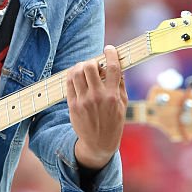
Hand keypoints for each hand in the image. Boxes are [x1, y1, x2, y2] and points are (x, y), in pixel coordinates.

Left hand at [66, 44, 127, 169]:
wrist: (98, 143)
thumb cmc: (113, 122)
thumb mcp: (123, 104)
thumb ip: (120, 84)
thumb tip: (116, 66)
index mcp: (113, 96)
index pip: (113, 68)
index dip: (111, 54)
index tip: (109, 49)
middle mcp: (97, 97)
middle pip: (90, 66)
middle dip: (92, 61)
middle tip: (95, 65)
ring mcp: (83, 101)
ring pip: (76, 72)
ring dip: (81, 66)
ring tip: (85, 70)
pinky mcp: (72, 105)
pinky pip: (69, 83)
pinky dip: (72, 75)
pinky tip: (77, 76)